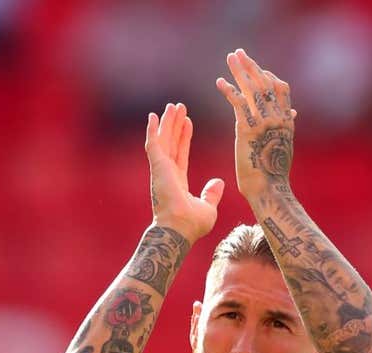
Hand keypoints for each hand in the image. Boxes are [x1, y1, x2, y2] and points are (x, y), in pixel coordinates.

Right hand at [145, 102, 223, 242]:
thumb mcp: (208, 207)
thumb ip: (211, 194)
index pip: (181, 154)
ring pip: (163, 140)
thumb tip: (218, 182)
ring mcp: (161, 170)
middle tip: (179, 107)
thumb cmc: (192, 225)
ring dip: (167, 122)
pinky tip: (154, 116)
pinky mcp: (157, 166)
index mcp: (178, 183)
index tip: (189, 122)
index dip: (184, 138)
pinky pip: (153, 144)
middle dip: (175, 125)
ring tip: (172, 106)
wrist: (180, 229)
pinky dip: (152, 130)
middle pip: (171, 143)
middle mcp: (167, 174)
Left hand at [215, 49, 295, 199]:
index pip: (281, 88)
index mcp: (286, 120)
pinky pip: (238, 103)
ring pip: (252, 88)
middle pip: (265, 82)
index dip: (268, 76)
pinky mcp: (248, 128)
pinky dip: (228, 90)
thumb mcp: (284, 145)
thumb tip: (292, 115)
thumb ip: (285, 127)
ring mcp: (263, 122)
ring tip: (230, 58)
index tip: (257, 68)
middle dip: (251, 66)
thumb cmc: (274, 173)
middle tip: (238, 53)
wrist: (269, 189)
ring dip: (240, 71)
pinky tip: (219, 82)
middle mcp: (277, 117)